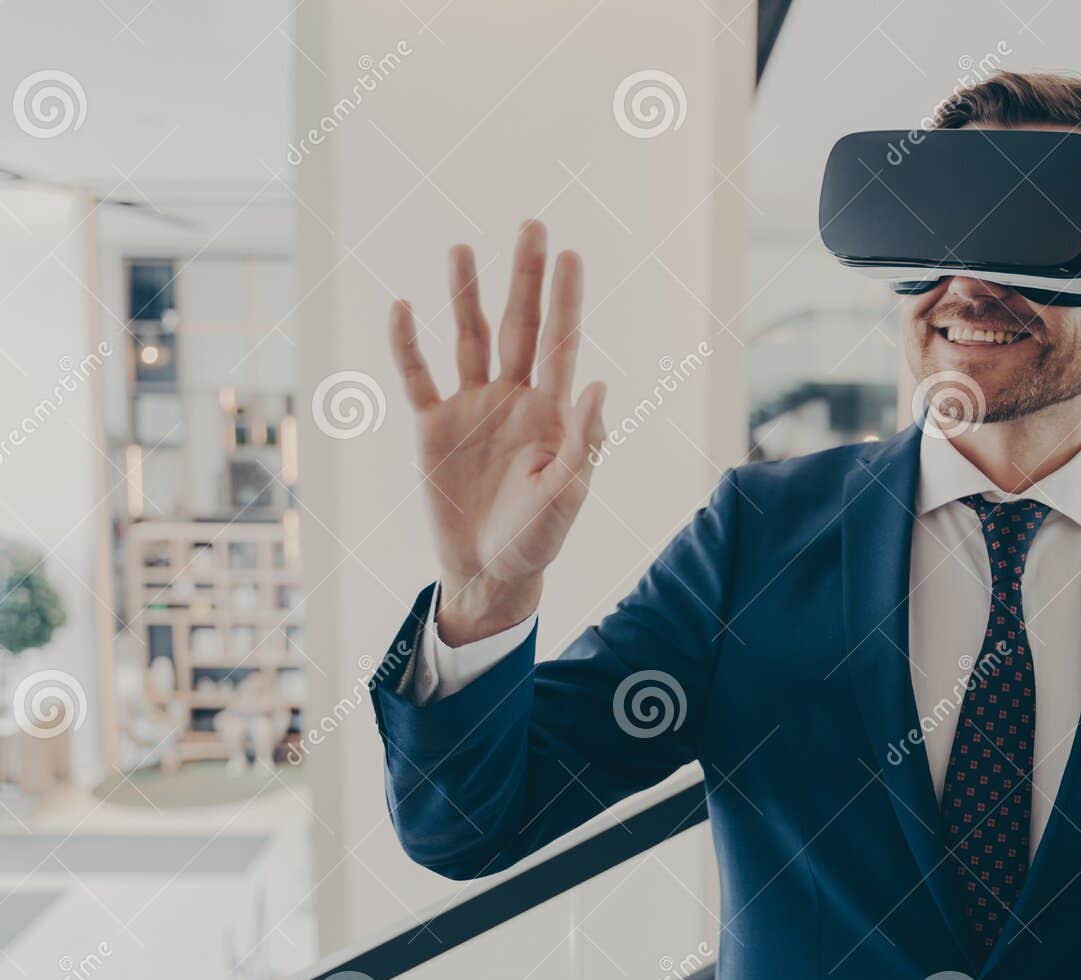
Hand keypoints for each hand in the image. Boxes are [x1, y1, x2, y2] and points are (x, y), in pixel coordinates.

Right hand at [390, 220, 605, 644]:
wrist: (489, 572)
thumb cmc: (538, 538)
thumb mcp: (567, 494)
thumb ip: (583, 442)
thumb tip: (597, 384)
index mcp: (551, 412)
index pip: (561, 343)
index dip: (565, 301)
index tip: (571, 256)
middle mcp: (512, 398)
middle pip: (520, 326)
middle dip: (525, 278)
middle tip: (533, 226)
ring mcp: (471, 408)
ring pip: (469, 339)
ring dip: (466, 295)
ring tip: (462, 248)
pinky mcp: (433, 427)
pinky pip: (418, 377)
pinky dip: (408, 345)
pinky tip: (403, 307)